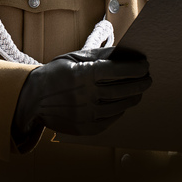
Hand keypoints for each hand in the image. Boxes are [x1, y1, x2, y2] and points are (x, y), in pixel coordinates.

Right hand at [12, 47, 151, 140]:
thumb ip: (101, 55)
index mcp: (84, 74)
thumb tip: (126, 53)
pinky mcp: (86, 128)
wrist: (33, 98)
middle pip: (123, 90)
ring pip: (121, 106)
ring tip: (138, 90)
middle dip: (140, 83)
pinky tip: (123, 102)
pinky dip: (120, 110)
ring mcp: (86, 114)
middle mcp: (86, 96)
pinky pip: (111, 119)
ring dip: (134, 97)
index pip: (119, 71)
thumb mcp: (76, 56)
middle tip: (148, 78)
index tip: (145, 65)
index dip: (136, 68)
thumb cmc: (56, 73)